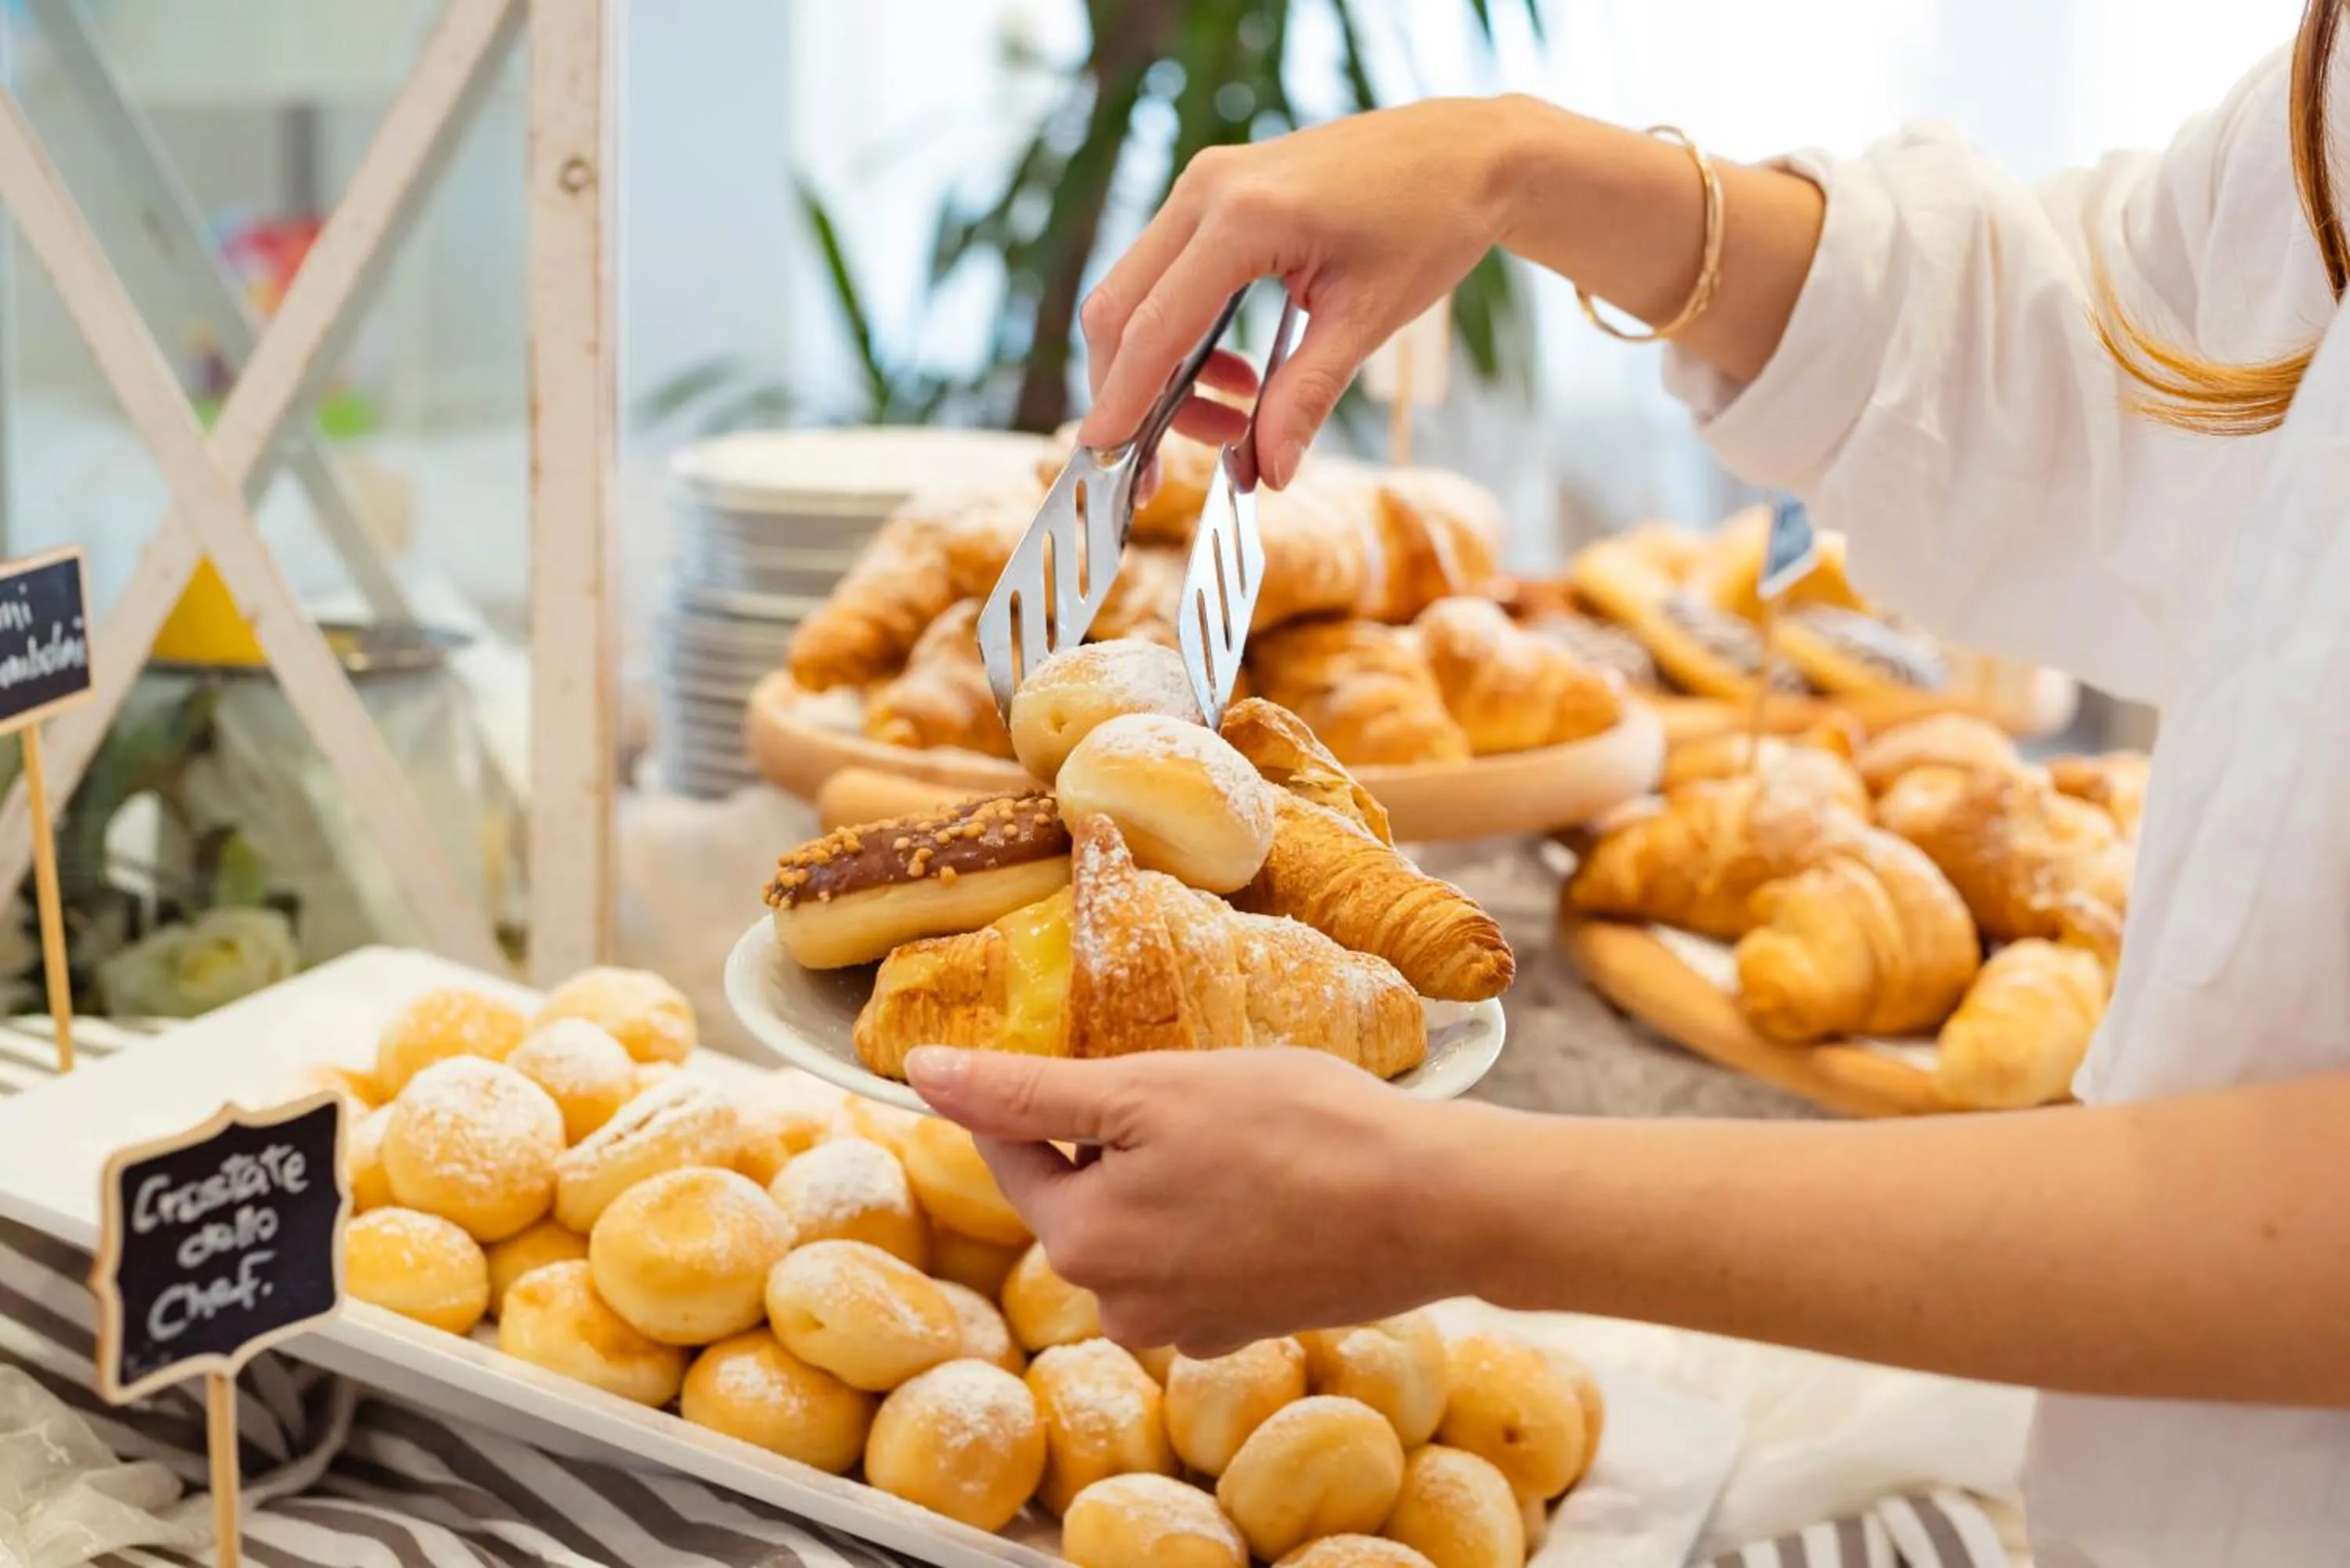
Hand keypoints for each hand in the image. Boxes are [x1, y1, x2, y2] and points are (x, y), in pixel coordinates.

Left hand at [906, 1046, 1482, 1356]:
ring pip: (1142, 1224)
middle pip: (1080, 1194)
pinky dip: (1218, 1212)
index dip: (1042, 1089)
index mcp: (1081, 1245)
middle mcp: (1121, 1305)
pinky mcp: (1247, 1325)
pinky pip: (1199, 1254)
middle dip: (1116, 1137)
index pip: (1013, 1150)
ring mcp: (1189, 1325)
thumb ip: (1027, 1092)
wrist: (1433, 1204)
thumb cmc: (1295, 1131)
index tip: (1090, 1048)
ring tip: (1234, 1128)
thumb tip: (919, 1074)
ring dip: (1167, 1173)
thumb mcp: (1147, 1089)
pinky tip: (1267, 1176)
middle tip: (1185, 1085)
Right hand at [1076, 98, 1537, 486]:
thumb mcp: (1367, 320)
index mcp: (1244, 216)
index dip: (1122, 401)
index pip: (1154, 326)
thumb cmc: (1429, 223)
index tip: (1100, 459)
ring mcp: (1206, 184)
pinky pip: (1166, 275)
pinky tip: (1237, 373)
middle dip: (1130, 394)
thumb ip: (1306, 396)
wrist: (1465, 154)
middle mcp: (1207, 189)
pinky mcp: (1215, 192)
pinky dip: (1182, 335)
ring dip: (1163, 370)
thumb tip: (1269, 472)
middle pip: (1120, 309)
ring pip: (1136, 295)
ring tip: (1237, 418)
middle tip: (1165, 461)